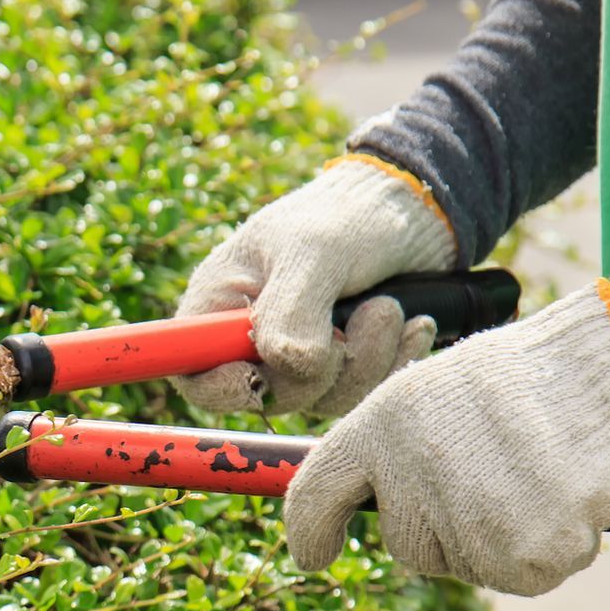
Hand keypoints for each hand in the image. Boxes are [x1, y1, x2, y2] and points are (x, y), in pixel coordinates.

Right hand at [175, 156, 456, 415]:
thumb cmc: (348, 216)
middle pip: (268, 396)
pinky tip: (414, 326)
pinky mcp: (341, 367)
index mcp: (220, 303)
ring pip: (322, 399)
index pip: (193, 371)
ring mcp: (298, 357)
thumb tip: (287, 367)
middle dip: (326, 367)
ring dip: (370, 360)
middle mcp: (251, 337)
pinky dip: (395, 363)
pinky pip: (361, 395)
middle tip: (369, 314)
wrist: (415, 211)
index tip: (259, 379)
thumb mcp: (314, 252)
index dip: (219, 388)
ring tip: (391, 308)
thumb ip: (292, 313)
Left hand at [284, 283, 609, 595]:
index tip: (312, 553)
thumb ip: (397, 450)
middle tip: (495, 472)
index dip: (308, 529)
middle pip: (406, 545)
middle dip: (443, 526)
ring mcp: (466, 521)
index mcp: (382, 425)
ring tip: (537, 473)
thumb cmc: (533, 377)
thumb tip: (377, 506)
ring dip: (501, 536)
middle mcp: (411, 476)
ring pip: (467, 563)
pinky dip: (550, 549)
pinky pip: (524, 575)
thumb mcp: (438, 392)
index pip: (317, 490)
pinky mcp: (522, 556)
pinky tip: (568, 497)